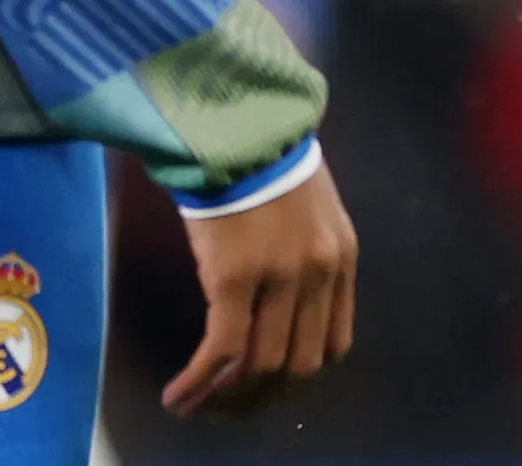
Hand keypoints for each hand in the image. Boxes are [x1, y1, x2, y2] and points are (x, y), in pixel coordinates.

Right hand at [161, 157, 357, 418]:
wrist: (237, 115)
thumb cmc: (264, 153)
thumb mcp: (309, 205)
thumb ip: (306, 252)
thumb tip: (280, 300)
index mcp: (342, 257)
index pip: (333, 344)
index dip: (299, 375)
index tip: (268, 385)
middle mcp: (320, 273)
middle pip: (298, 365)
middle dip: (262, 396)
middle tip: (228, 407)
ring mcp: (280, 277)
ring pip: (259, 365)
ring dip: (227, 397)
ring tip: (197, 407)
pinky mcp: (234, 276)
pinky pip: (220, 350)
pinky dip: (198, 383)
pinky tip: (179, 396)